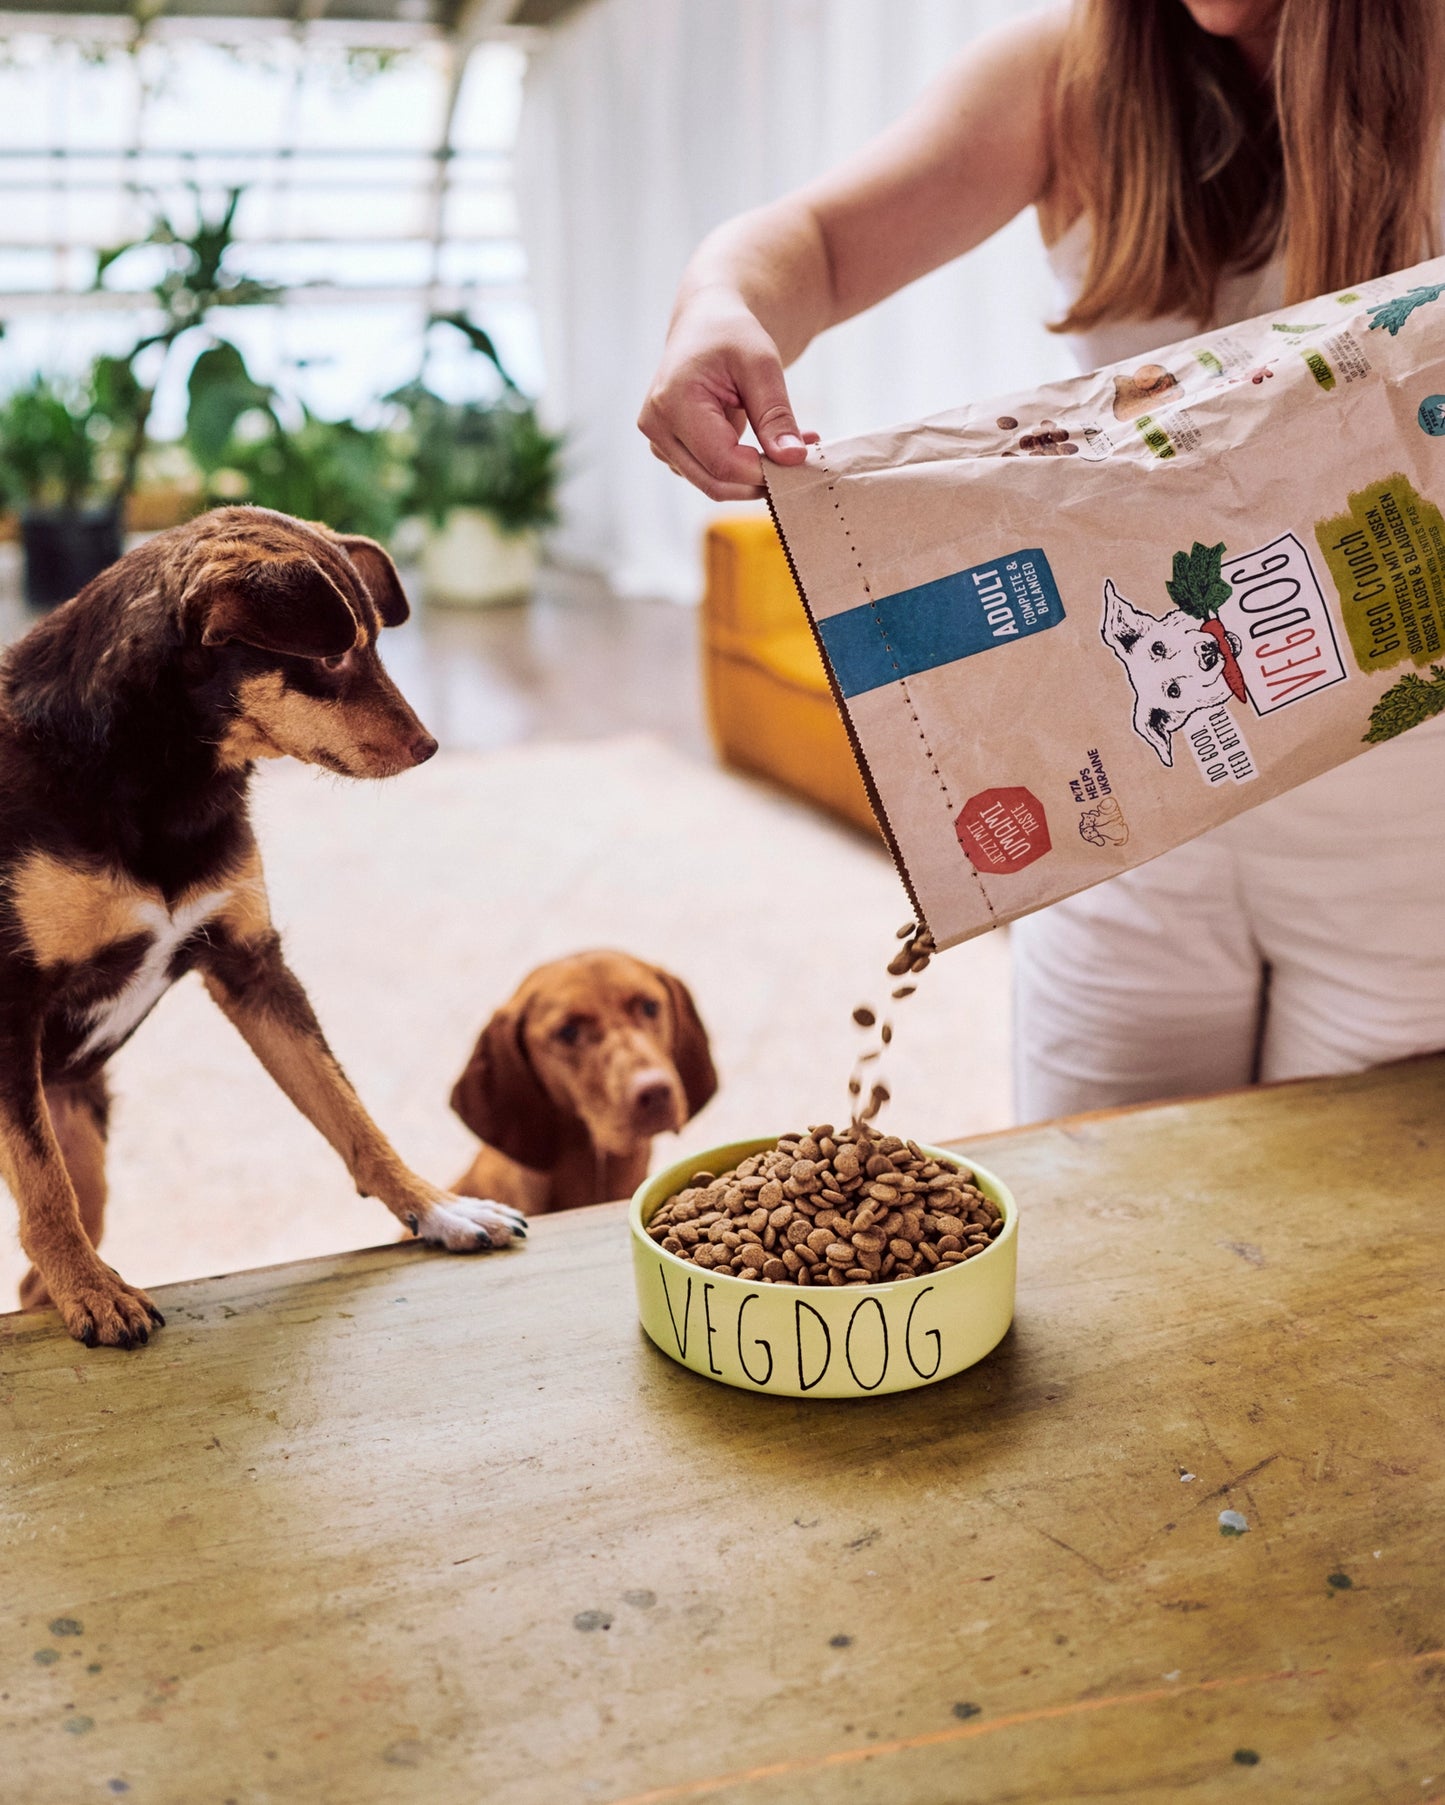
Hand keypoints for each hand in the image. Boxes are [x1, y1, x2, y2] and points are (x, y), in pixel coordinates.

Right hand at [639, 290, 817, 500]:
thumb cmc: (731, 336)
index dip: (763, 471)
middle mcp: (657, 428)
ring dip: (755, 476)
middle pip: (715, 483)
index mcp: (672, 402)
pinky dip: (743, 470)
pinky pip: (711, 475)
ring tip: (793, 443)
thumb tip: (792, 459)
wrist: (705, 325)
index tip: (801, 459)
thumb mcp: (761, 365)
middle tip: (803, 460)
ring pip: (714, 485)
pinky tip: (768, 445)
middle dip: (761, 480)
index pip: (722, 462)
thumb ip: (775, 415)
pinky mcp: (671, 451)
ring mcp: (660, 443)